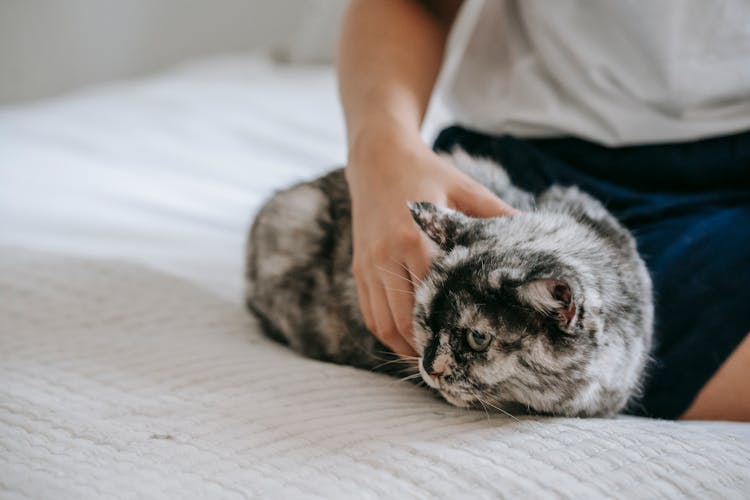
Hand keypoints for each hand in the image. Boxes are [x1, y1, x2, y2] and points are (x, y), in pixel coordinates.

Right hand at [345, 133, 516, 356]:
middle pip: (404, 321)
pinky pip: (370, 313)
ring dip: (405, 348)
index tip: (470, 353)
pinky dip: (387, 334)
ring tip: (433, 362)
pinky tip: (409, 342)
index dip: (448, 331)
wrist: (376, 157)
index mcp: (414, 239)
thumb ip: (498, 216)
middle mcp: (386, 257)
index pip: (431, 300)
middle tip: (454, 370)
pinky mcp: (359, 268)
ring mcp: (368, 265)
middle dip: (427, 349)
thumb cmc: (427, 172)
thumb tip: (536, 240)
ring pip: (383, 324)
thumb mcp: (466, 189)